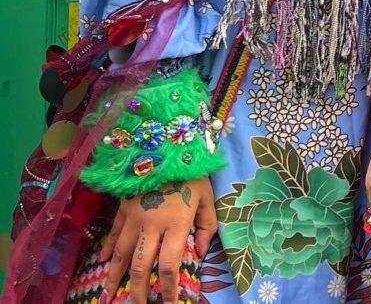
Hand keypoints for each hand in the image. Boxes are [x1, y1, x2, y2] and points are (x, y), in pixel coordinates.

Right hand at [98, 177, 216, 303]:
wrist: (166, 145)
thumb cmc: (192, 172)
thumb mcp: (208, 197)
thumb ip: (207, 227)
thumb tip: (200, 254)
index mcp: (175, 225)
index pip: (168, 266)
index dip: (168, 288)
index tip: (169, 303)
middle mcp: (151, 226)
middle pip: (139, 266)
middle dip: (137, 291)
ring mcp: (133, 217)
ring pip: (119, 254)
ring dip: (113, 277)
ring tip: (108, 295)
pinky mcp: (123, 207)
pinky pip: (113, 233)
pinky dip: (106, 249)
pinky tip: (101, 262)